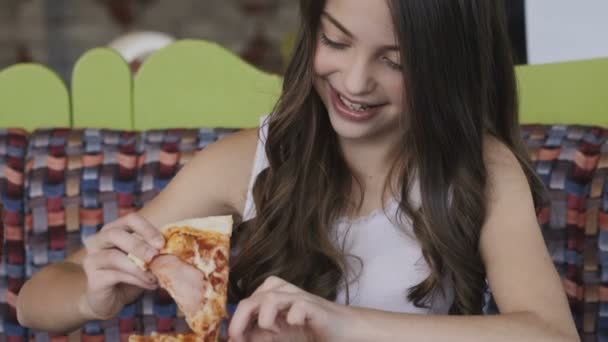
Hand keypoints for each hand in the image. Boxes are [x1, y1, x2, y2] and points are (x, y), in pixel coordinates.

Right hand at [79, 213, 164, 319]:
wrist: (109, 300)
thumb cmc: (130, 275)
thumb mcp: (143, 260)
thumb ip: (154, 250)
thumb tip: (178, 246)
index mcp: (114, 230)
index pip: (130, 219)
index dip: (147, 228)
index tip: (162, 243)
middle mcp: (98, 240)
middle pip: (116, 234)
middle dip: (139, 245)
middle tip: (155, 256)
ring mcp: (92, 258)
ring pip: (114, 257)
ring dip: (139, 267)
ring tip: (155, 277)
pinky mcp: (92, 278)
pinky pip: (115, 275)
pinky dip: (136, 279)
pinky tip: (149, 285)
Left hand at [228, 276, 353, 341]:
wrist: (341, 331)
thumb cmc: (307, 332)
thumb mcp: (276, 336)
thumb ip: (255, 337)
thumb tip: (231, 340)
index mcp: (269, 295)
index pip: (243, 305)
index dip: (235, 325)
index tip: (235, 341)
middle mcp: (281, 292)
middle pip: (250, 301)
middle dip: (239, 324)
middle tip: (239, 340)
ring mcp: (298, 297)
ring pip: (269, 299)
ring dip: (265, 320)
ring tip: (275, 332)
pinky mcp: (314, 306)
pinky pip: (297, 308)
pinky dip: (292, 319)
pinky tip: (295, 325)